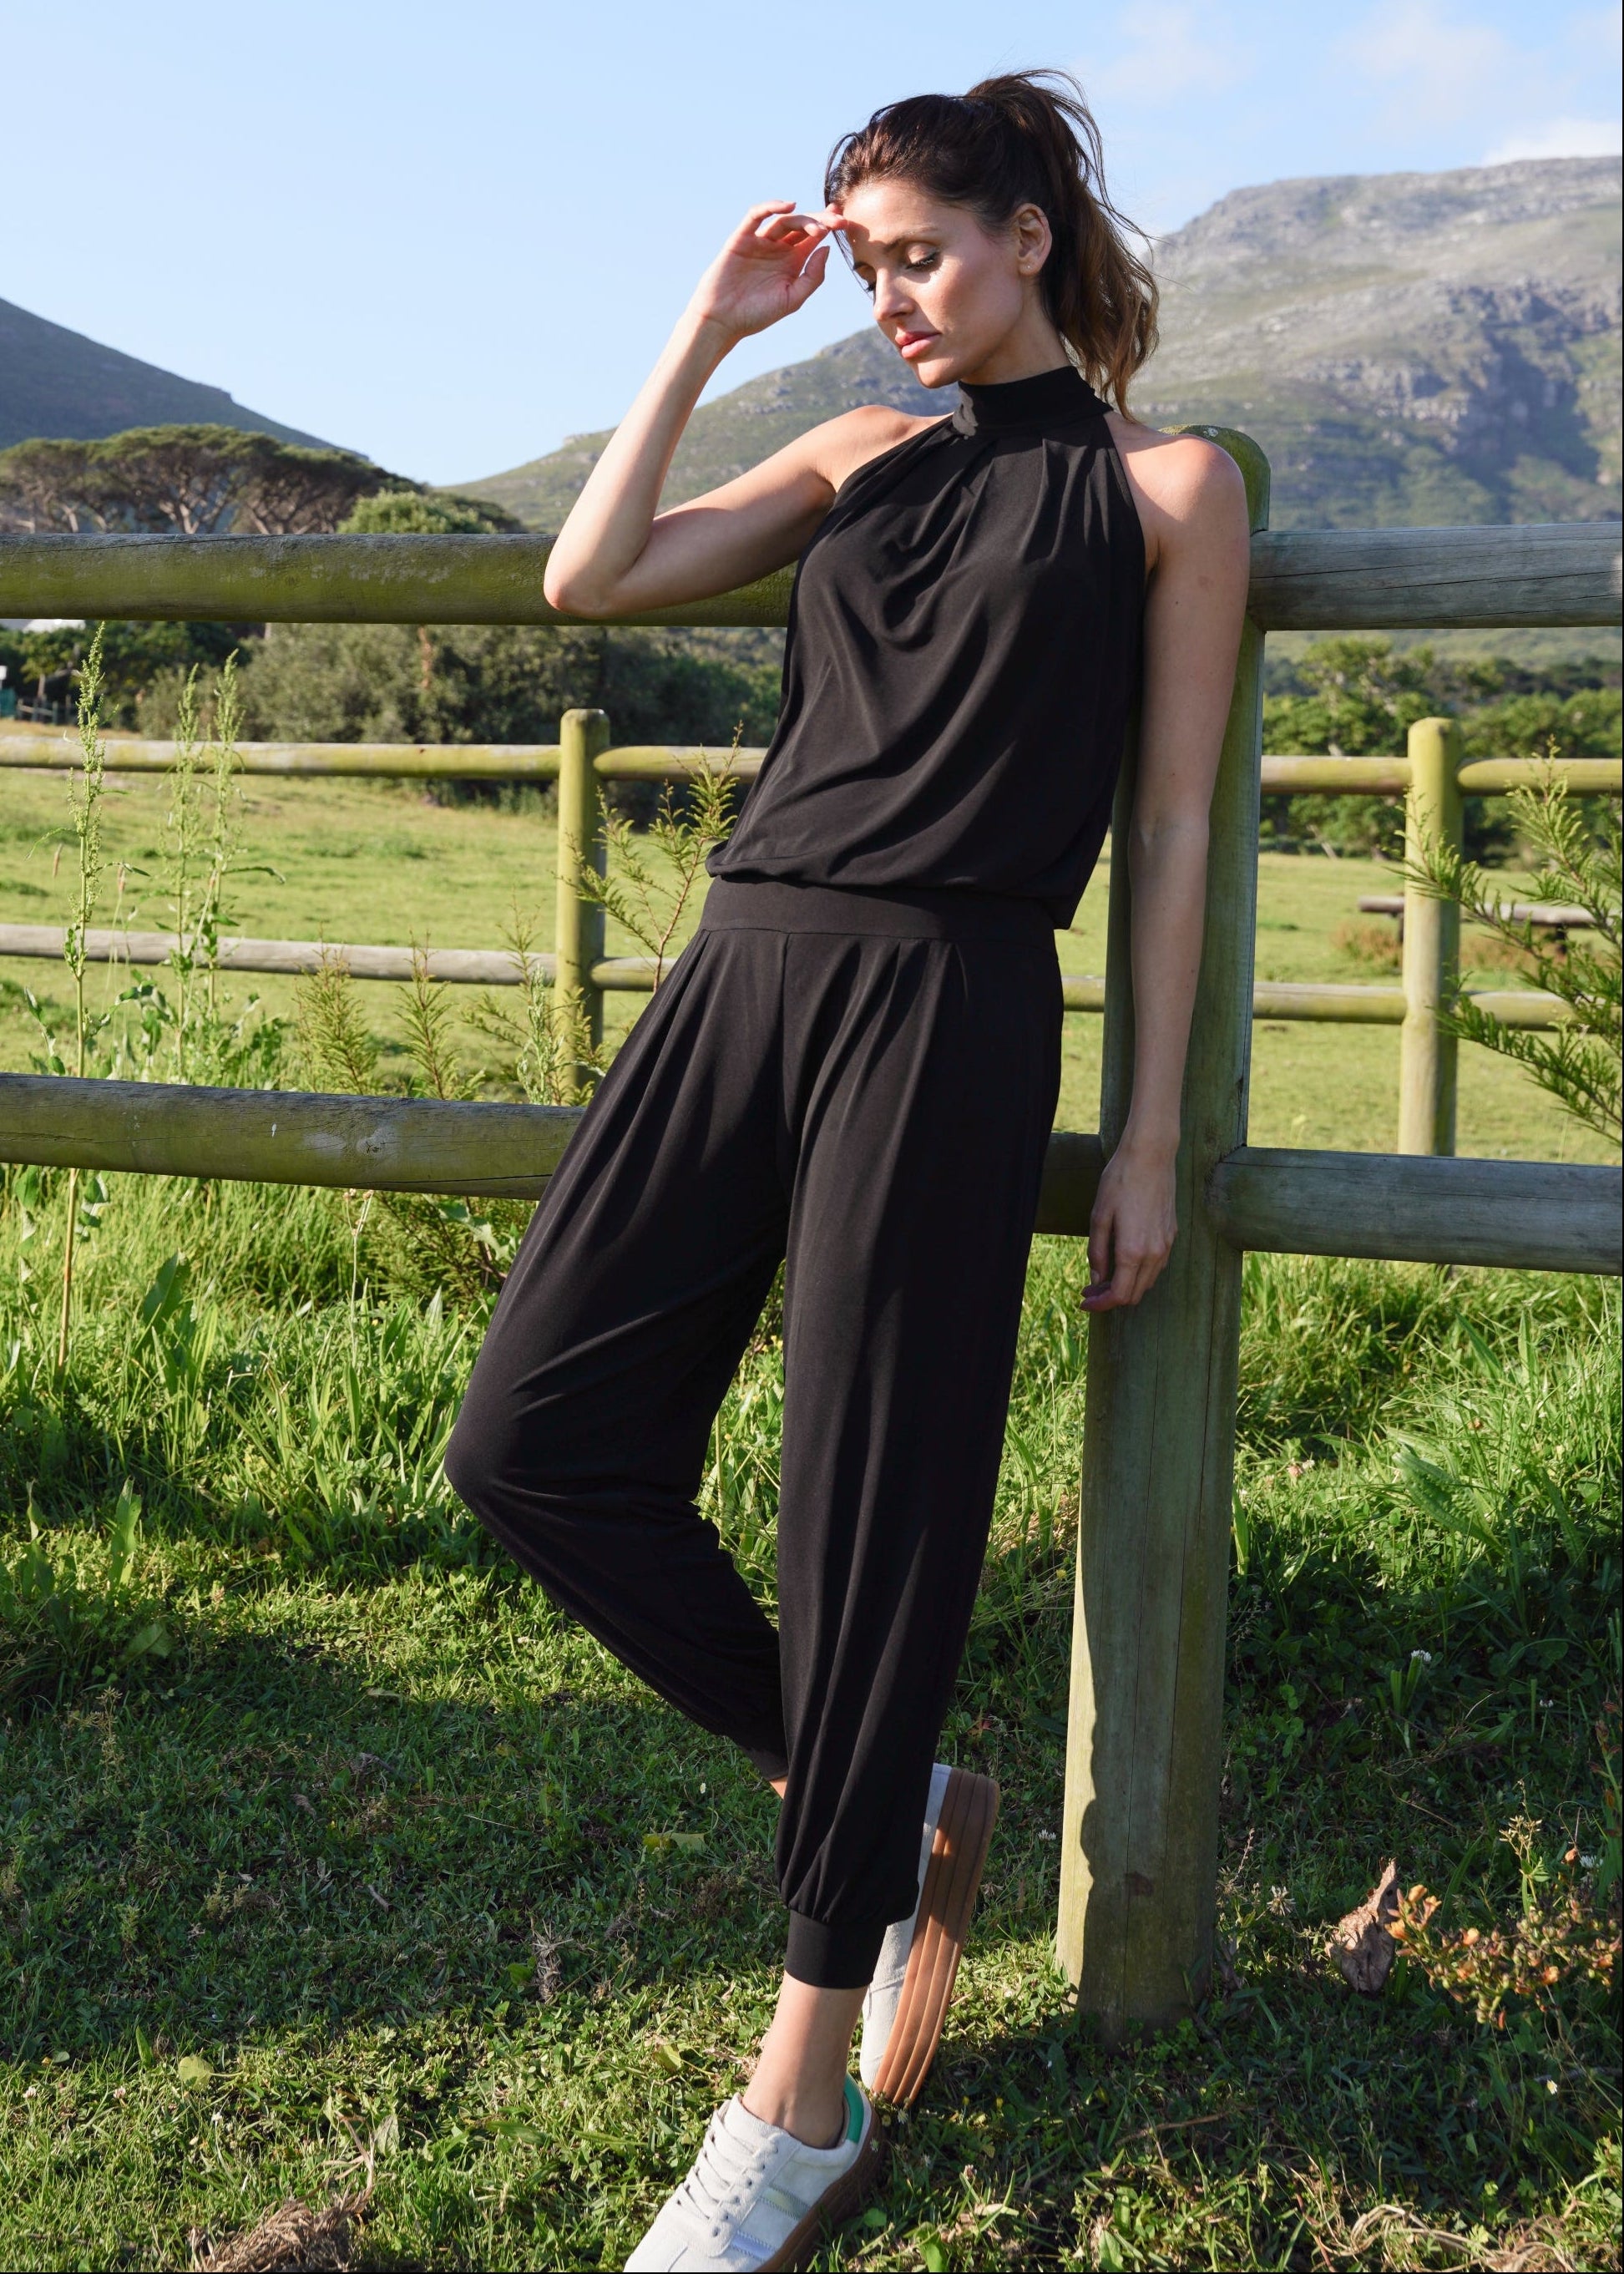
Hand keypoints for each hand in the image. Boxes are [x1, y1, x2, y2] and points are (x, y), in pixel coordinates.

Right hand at [688, 201, 844, 343]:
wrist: (723, 321)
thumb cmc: (757, 315)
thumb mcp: (792, 299)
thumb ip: (812, 276)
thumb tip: (826, 248)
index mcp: (792, 262)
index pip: (814, 237)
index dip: (829, 226)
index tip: (845, 223)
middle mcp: (778, 248)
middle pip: (802, 225)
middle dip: (822, 220)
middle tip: (838, 222)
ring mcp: (760, 242)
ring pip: (784, 220)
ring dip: (803, 220)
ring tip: (819, 227)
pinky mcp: (741, 238)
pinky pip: (756, 216)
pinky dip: (771, 207)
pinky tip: (788, 206)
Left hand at [1082, 1135, 1177, 1311]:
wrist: (1151, 1156)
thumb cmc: (1120, 1181)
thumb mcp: (1099, 1216)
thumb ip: (1098, 1253)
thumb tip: (1097, 1280)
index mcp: (1132, 1251)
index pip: (1118, 1295)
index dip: (1100, 1305)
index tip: (1084, 1302)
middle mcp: (1154, 1253)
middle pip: (1134, 1294)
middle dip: (1110, 1298)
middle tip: (1090, 1290)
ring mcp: (1166, 1245)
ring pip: (1147, 1282)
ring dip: (1126, 1286)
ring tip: (1104, 1276)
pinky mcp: (1172, 1235)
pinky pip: (1156, 1266)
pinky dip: (1139, 1273)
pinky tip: (1124, 1260)